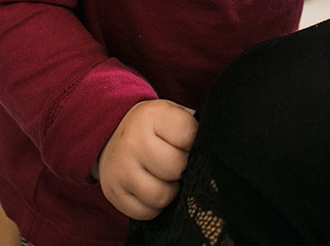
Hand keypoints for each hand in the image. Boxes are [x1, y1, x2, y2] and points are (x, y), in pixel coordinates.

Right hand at [95, 99, 197, 219]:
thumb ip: (194, 127)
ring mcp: (121, 169)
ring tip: (167, 179)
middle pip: (175, 168)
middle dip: (184, 170)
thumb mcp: (172, 115)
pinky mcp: (115, 193)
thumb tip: (219, 147)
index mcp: (153, 116)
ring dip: (170, 192)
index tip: (189, 145)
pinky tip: (152, 189)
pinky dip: (154, 207)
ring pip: (160, 195)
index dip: (195, 144)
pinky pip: (146, 212)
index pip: (189, 136)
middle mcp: (133, 141)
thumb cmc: (154, 128)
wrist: (110, 135)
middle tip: (179, 165)